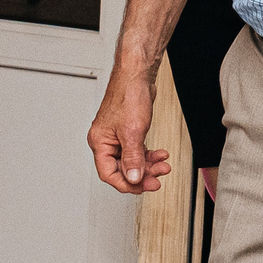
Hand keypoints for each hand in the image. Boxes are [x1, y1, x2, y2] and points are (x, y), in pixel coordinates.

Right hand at [88, 72, 171, 193]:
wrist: (138, 75)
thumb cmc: (128, 95)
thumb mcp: (132, 132)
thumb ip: (132, 158)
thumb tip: (133, 178)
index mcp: (100, 142)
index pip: (109, 174)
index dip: (126, 184)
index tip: (142, 187)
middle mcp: (106, 141)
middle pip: (122, 169)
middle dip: (142, 175)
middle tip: (157, 179)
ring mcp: (117, 136)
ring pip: (132, 160)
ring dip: (149, 165)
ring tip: (163, 165)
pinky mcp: (128, 131)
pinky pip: (137, 150)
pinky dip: (149, 154)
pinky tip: (160, 154)